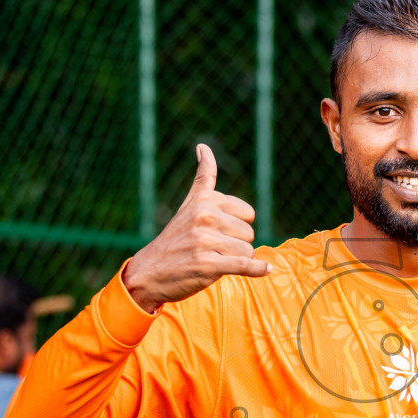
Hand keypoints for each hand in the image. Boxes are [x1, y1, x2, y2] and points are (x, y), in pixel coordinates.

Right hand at [123, 145, 268, 313]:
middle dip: (237, 244)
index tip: (216, 232)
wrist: (150, 271)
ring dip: (236, 260)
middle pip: (249, 232)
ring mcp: (205, 240)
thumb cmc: (175, 238)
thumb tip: (203, 146)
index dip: (237, 226)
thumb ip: (204, 178)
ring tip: (213, 260)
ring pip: (248, 250)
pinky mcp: (208, 264)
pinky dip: (257, 269)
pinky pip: (244, 264)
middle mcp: (205, 216)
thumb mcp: (190, 203)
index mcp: (205, 200)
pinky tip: (266, 269)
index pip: (248, 213)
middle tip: (212, 249)